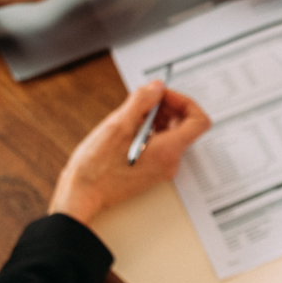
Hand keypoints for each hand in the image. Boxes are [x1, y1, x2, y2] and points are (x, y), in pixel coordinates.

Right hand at [48, 81, 210, 224]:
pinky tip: (128, 130)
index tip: (163, 95)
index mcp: (168, 151)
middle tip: (144, 102)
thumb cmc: (97, 167)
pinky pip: (160, 146)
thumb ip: (142, 101)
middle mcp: (170, 162)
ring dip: (156, 119)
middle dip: (167, 108)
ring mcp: (161, 169)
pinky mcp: (151, 172)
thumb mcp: (119, 124)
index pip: (199, 121)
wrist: (82, 195)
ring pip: (171, 134)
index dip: (184, 101)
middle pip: (185, 126)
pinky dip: (150, 132)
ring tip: (132, 116)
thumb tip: (157, 87)